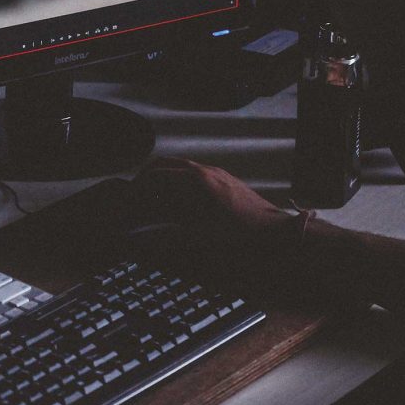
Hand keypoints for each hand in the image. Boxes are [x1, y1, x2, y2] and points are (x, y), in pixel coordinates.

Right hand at [133, 157, 292, 242]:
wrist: (277, 234)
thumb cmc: (242, 236)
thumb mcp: (200, 239)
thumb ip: (167, 236)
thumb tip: (141, 238)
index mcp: (197, 180)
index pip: (157, 174)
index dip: (139, 185)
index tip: (127, 196)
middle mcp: (207, 171)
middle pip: (167, 164)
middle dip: (148, 176)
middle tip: (135, 192)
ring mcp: (218, 174)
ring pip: (182, 167)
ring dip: (164, 178)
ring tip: (153, 197)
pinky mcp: (227, 182)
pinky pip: (196, 174)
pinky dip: (180, 182)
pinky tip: (179, 202)